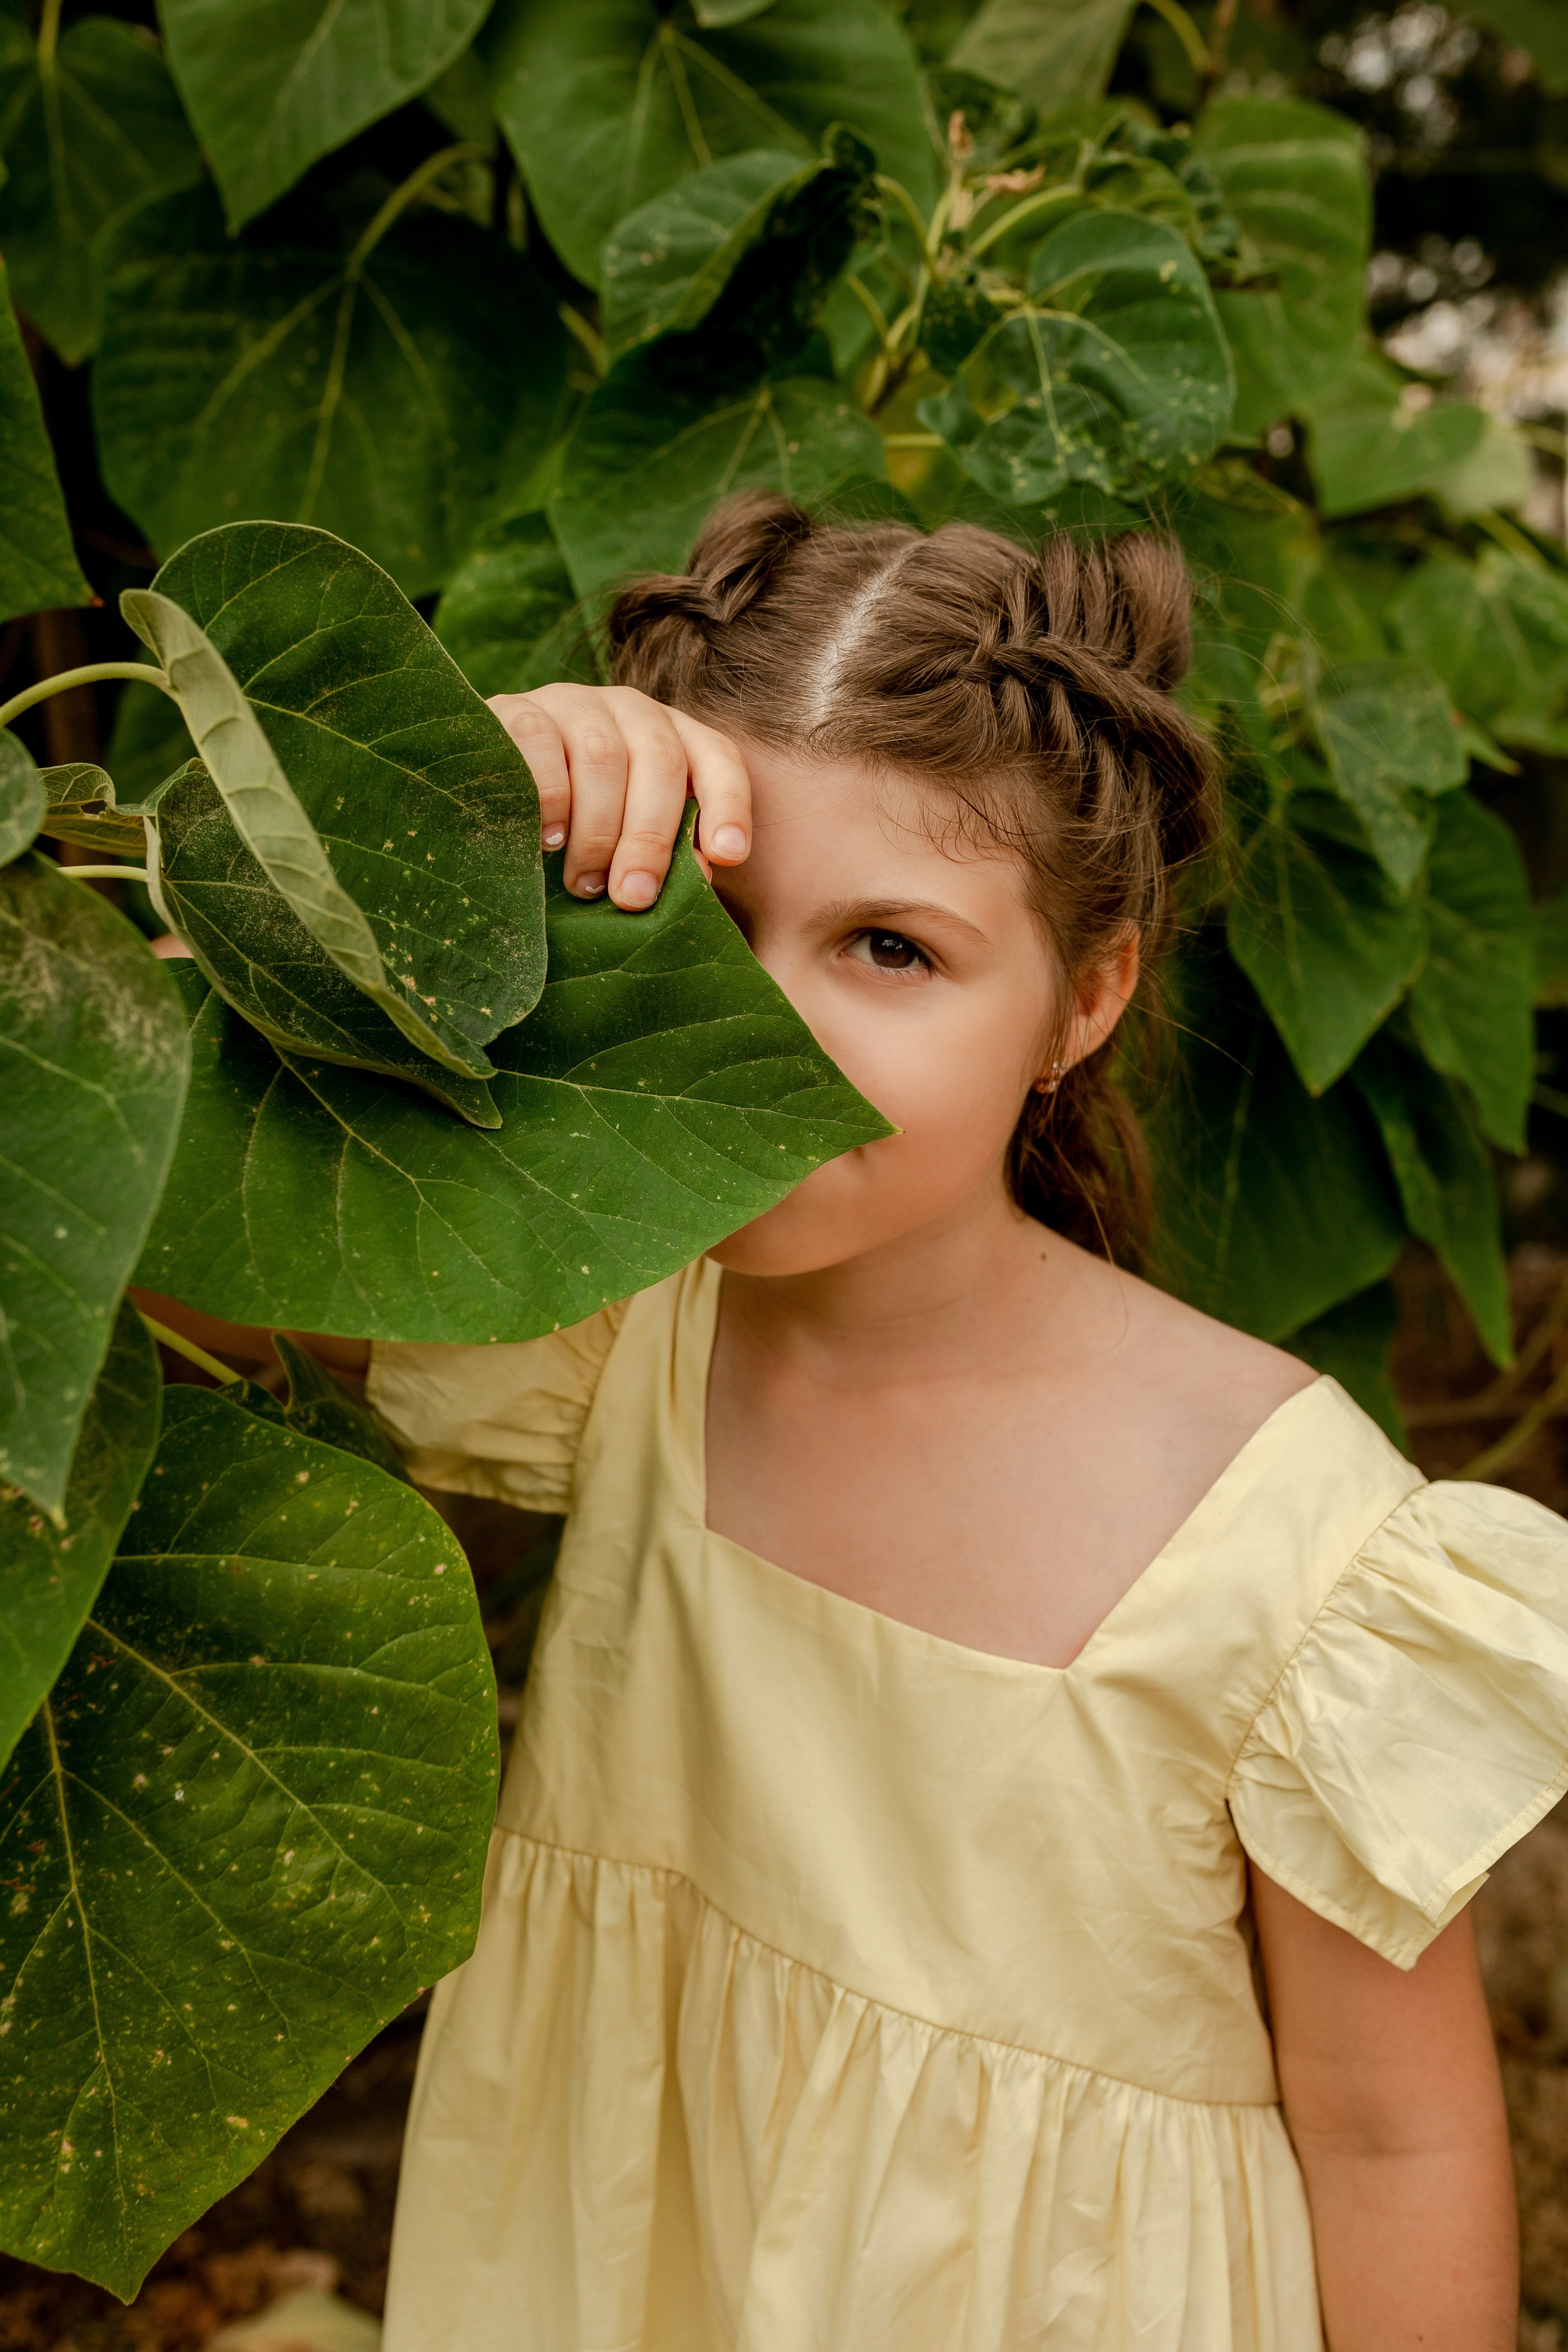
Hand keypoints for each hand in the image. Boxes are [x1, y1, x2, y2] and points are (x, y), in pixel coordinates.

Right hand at [487, 683, 751, 909]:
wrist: (488, 785)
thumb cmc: (578, 829)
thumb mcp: (629, 837)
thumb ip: (668, 853)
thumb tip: (701, 877)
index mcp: (671, 736)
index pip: (716, 758)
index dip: (728, 805)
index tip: (728, 855)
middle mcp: (630, 709)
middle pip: (660, 762)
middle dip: (650, 838)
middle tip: (633, 897)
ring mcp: (573, 703)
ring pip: (603, 758)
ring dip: (597, 830)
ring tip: (584, 883)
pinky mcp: (517, 709)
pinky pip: (539, 745)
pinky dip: (547, 798)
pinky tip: (543, 841)